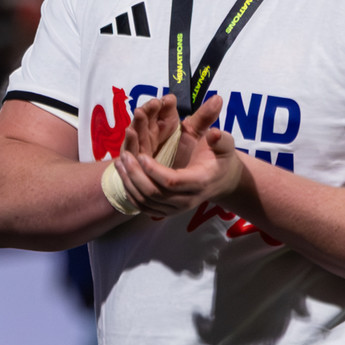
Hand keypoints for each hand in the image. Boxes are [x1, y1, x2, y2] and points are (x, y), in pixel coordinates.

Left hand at [112, 94, 242, 216]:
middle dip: (136, 175)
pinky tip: (123, 174)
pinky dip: (131, 192)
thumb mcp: (225, 144)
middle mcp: (187, 200)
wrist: (220, 180)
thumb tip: (214, 133)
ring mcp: (176, 209)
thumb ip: (219, 138)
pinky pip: (144, 207)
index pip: (172, 182)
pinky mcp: (166, 211)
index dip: (153, 170)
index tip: (141, 154)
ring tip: (120, 161)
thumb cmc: (219, 158)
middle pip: (155, 194)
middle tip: (125, 156)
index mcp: (200, 182)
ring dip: (130, 183)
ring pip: (146, 202)